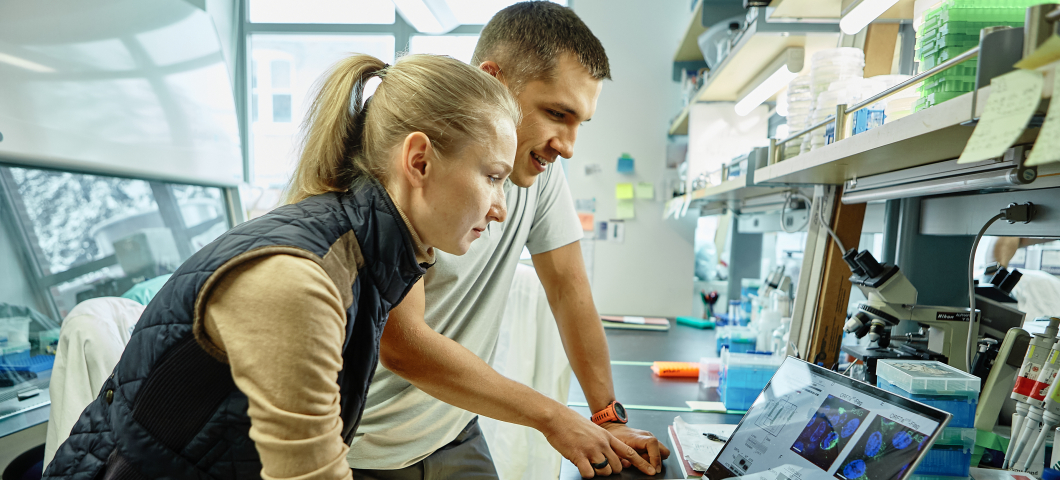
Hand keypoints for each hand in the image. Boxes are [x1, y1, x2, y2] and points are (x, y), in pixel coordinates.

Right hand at [541, 407, 656, 477]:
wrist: (556, 417)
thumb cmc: (572, 423)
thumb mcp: (594, 430)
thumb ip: (604, 442)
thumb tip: (611, 456)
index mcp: (608, 436)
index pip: (630, 452)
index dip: (642, 463)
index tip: (651, 471)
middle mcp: (602, 444)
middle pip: (617, 466)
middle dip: (610, 470)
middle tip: (599, 465)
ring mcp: (591, 450)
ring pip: (605, 471)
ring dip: (597, 472)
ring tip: (587, 463)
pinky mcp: (579, 455)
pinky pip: (589, 474)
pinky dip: (586, 474)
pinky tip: (581, 466)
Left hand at [601, 422, 670, 473]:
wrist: (617, 429)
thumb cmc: (616, 438)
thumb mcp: (615, 448)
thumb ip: (621, 457)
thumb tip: (628, 465)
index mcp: (638, 437)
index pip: (652, 443)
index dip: (655, 457)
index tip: (654, 469)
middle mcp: (647, 436)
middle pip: (663, 450)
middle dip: (657, 462)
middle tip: (649, 468)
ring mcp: (651, 438)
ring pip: (663, 452)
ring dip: (657, 460)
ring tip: (646, 463)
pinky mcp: (652, 441)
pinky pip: (659, 451)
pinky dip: (655, 458)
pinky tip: (646, 459)